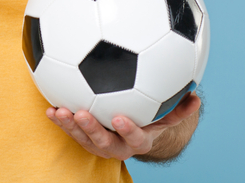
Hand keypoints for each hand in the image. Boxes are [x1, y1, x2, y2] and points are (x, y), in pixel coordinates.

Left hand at [46, 92, 200, 160]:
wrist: (133, 132)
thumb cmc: (151, 119)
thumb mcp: (166, 115)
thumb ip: (179, 109)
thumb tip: (195, 98)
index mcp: (138, 140)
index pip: (134, 138)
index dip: (128, 130)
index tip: (120, 118)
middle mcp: (117, 145)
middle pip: (103, 142)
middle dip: (92, 129)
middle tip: (82, 112)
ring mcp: (98, 143)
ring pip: (82, 138)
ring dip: (70, 125)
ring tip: (59, 111)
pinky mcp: (83, 137)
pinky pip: (70, 130)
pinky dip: (59, 120)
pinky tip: (49, 108)